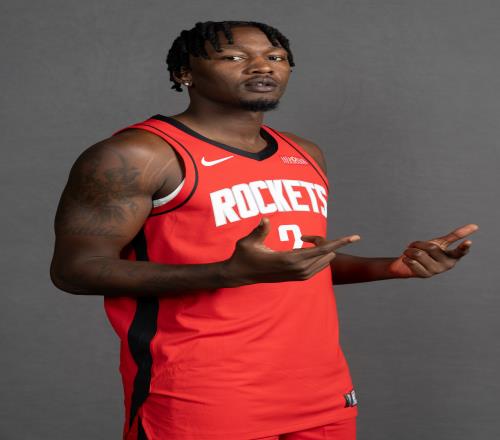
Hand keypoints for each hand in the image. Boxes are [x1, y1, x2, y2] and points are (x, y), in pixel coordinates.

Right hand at [222, 217, 360, 285]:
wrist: (241, 275)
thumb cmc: (244, 256)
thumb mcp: (248, 242)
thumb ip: (259, 231)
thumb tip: (265, 219)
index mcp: (289, 260)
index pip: (321, 250)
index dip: (339, 242)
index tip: (355, 237)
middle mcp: (298, 269)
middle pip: (325, 253)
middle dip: (323, 241)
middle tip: (306, 235)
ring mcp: (299, 275)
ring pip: (324, 260)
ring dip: (321, 248)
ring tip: (306, 239)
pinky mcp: (298, 277)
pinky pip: (319, 266)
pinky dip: (318, 255)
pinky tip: (309, 248)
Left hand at [388, 223, 478, 277]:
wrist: (409, 263)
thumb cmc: (428, 251)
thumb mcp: (440, 242)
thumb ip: (455, 236)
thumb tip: (475, 226)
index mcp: (453, 257)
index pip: (459, 252)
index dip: (463, 247)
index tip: (468, 242)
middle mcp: (447, 265)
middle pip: (432, 248)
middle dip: (419, 244)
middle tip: (414, 245)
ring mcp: (436, 271)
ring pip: (419, 254)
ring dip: (410, 250)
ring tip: (410, 253)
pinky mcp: (424, 275)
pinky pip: (411, 261)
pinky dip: (407, 257)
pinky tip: (408, 260)